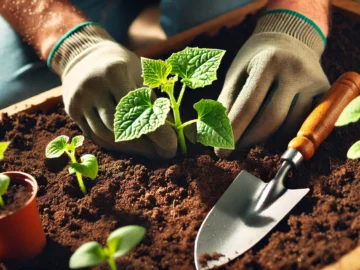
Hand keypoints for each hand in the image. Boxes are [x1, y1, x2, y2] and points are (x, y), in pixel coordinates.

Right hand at [49, 24, 176, 158]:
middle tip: (164, 153)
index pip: (138, 110)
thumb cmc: (120, 65)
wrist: (82, 55)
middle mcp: (93, 86)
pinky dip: (115, 144)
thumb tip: (170, 132)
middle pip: (120, 127)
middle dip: (145, 145)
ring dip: (131, 148)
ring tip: (151, 152)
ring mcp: (79, 99)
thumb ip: (152, 100)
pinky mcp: (72, 111)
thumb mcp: (140, 73)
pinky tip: (131, 147)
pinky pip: (94, 135)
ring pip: (106, 135)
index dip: (157, 132)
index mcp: (114, 72)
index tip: (172, 146)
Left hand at [215, 11, 329, 157]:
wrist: (290, 38)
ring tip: (251, 137)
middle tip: (234, 149)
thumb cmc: (255, 60)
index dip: (233, 132)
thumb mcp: (237, 74)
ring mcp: (313, 81)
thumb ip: (227, 104)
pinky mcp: (325, 91)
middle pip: (271, 120)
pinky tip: (271, 132)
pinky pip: (305, 124)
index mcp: (267, 61)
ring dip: (267, 140)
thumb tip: (217, 138)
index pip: (248, 106)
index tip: (220, 151)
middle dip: (249, 140)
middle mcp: (294, 69)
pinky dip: (286, 134)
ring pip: (290, 126)